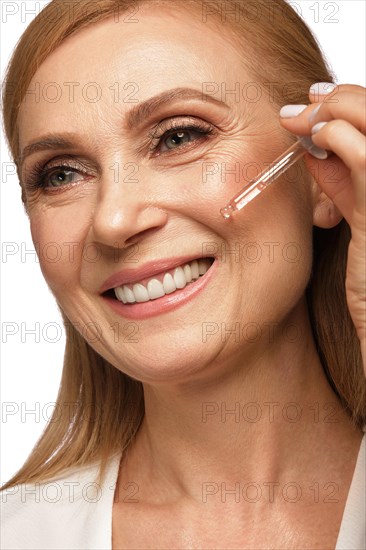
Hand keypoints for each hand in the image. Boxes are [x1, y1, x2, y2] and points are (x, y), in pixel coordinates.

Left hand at [279, 83, 365, 372]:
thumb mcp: (360, 218)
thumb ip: (343, 183)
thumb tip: (316, 150)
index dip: (353, 101)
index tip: (317, 99)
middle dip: (340, 98)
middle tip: (304, 104)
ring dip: (335, 110)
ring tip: (303, 119)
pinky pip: (365, 156)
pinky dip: (336, 136)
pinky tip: (314, 140)